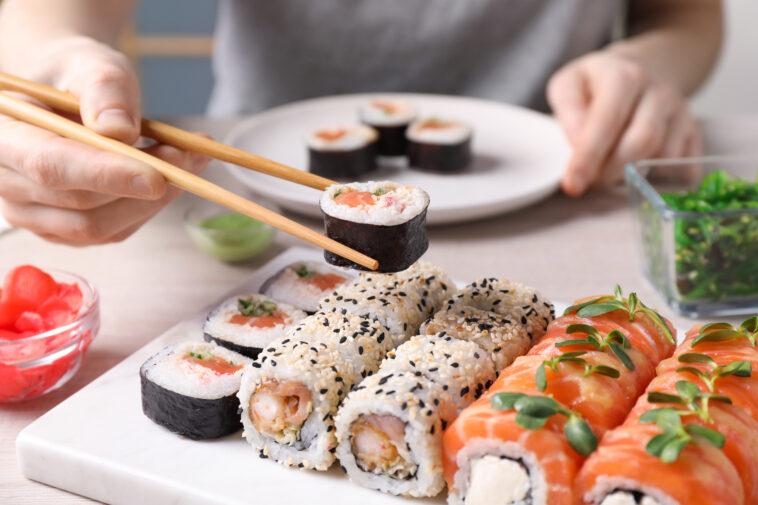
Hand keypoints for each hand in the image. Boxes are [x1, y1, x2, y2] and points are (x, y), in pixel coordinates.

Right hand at [0, 36, 207, 243]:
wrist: (65, 94)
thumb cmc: (77, 77)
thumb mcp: (93, 65)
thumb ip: (104, 91)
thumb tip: (119, 131)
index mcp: (3, 136)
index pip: (51, 166)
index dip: (105, 174)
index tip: (157, 176)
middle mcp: (9, 183)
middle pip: (83, 204)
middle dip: (145, 182)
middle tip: (191, 154)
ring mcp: (35, 215)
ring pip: (103, 226)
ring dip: (156, 199)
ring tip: (189, 160)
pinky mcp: (66, 231)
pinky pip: (115, 231)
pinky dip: (150, 208)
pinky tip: (172, 178)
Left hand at [548, 50, 701, 196]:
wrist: (640, 69)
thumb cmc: (597, 84)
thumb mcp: (568, 85)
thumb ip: (569, 112)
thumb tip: (578, 143)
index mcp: (625, 76)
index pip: (607, 121)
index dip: (588, 157)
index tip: (572, 185)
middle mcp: (659, 91)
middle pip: (642, 141)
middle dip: (612, 170)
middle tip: (591, 181)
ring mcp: (681, 111)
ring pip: (664, 156)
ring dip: (635, 174)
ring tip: (611, 172)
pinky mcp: (694, 130)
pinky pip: (685, 165)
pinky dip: (661, 178)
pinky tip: (640, 173)